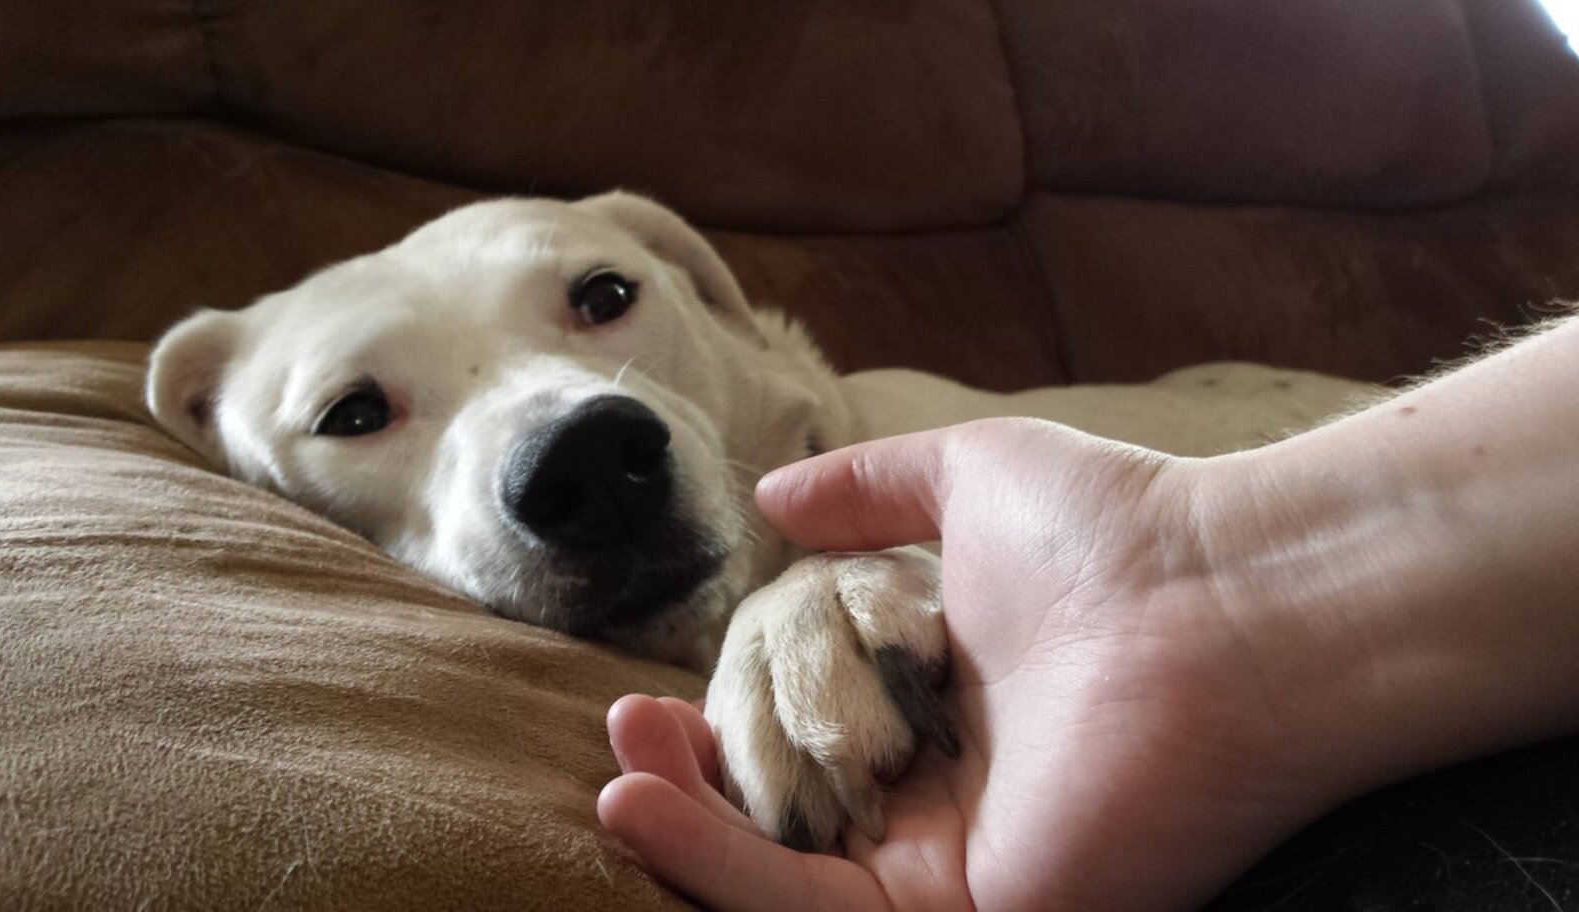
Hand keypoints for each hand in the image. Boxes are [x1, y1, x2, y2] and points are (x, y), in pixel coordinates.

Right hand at [600, 418, 1349, 910]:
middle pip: (789, 816)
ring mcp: (960, 868)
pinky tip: (640, 804)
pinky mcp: (971, 911)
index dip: (730, 719)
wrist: (1228, 599)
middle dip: (701, 782)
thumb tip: (772, 496)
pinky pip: (815, 909)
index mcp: (948, 713)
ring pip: (788, 876)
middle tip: (629, 729)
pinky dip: (720, 867)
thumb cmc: (1118, 529)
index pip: (809, 738)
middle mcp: (951, 802)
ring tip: (618, 776)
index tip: (660, 681)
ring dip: (691, 835)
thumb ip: (868, 492)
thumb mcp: (965, 480)